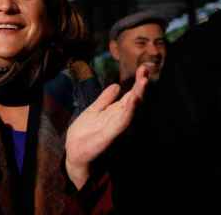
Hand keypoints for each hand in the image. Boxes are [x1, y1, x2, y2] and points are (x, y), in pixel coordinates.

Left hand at [65, 65, 148, 188]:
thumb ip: (105, 99)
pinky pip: (120, 122)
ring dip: (137, 96)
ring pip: (130, 109)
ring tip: (143, 82)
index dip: (137, 82)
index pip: (129, 94)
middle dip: (140, 86)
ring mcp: (114, 127)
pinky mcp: (108, 135)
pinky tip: (132, 101)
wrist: (74, 152)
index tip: (143, 67)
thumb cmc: (85, 133)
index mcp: (114, 112)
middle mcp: (117, 118)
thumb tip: (117, 85)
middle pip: (133, 100)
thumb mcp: (94, 110)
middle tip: (146, 71)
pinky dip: (127, 112)